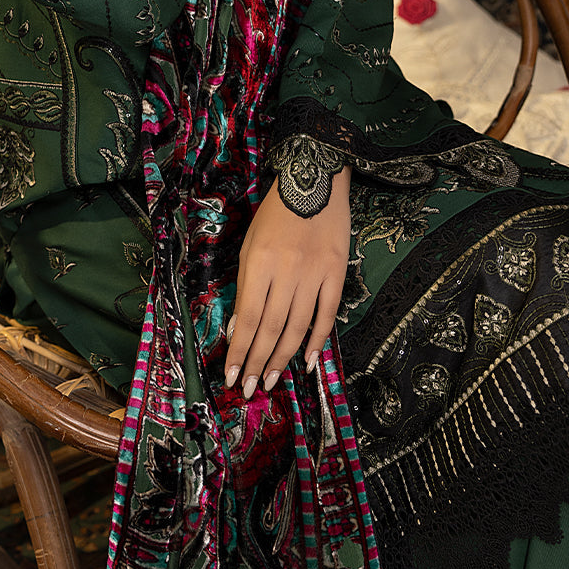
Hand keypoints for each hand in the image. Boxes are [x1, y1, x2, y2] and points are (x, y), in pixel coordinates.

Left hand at [225, 168, 350, 397]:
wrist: (314, 181)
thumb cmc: (275, 213)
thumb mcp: (250, 244)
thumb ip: (246, 285)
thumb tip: (241, 327)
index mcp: (259, 262)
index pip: (248, 317)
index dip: (239, 350)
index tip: (231, 374)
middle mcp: (287, 271)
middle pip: (271, 328)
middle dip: (257, 362)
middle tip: (249, 388)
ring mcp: (315, 273)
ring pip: (298, 326)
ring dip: (283, 358)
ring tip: (270, 380)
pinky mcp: (337, 272)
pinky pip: (328, 314)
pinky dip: (318, 340)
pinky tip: (309, 361)